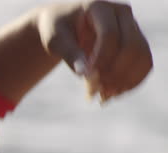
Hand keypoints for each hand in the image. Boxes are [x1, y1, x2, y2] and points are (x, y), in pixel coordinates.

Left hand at [37, 0, 152, 101]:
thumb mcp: (55, 40)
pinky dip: (130, 82)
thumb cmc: (57, 30)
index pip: (109, 34)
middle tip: (96, 93)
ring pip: (141, 56)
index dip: (101, 60)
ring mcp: (132, 27)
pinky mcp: (136, 42)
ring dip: (124, 81)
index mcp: (98, 7)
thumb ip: (70, 54)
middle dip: (115, 73)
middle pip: (131, 46)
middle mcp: (121, 14)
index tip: (87, 78)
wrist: (65, 27)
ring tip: (103, 98)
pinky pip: (144, 64)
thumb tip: (85, 74)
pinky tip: (112, 94)